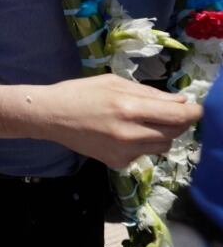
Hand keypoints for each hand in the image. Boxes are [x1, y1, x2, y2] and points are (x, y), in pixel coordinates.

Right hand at [36, 75, 201, 169]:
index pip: (177, 115)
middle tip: (168, 113)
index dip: (193, 112)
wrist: (50, 116)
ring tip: (143, 123)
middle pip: (175, 132)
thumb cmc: (80, 92)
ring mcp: (124, 151)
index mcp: (129, 107)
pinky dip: (142, 144)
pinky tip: (123, 134)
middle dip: (178, 122)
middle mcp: (130, 133)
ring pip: (163, 146)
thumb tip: (180, 101)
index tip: (196, 109)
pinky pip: (144, 154)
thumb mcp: (113, 83)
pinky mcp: (118, 163)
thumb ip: (148, 93)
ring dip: (161, 134)